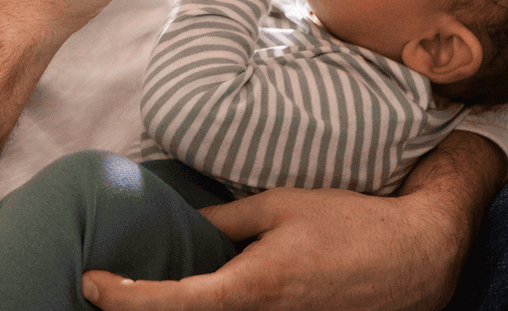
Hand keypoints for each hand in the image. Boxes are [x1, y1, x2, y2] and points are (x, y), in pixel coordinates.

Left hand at [81, 132, 507, 310]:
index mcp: (252, 289)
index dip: (122, 299)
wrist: (416, 256)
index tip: (91, 285)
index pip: (170, 306)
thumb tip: (178, 225)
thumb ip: (224, 222)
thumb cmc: (348, 222)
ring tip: (155, 293)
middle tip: (110, 291)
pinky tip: (205, 300)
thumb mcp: (279, 206)